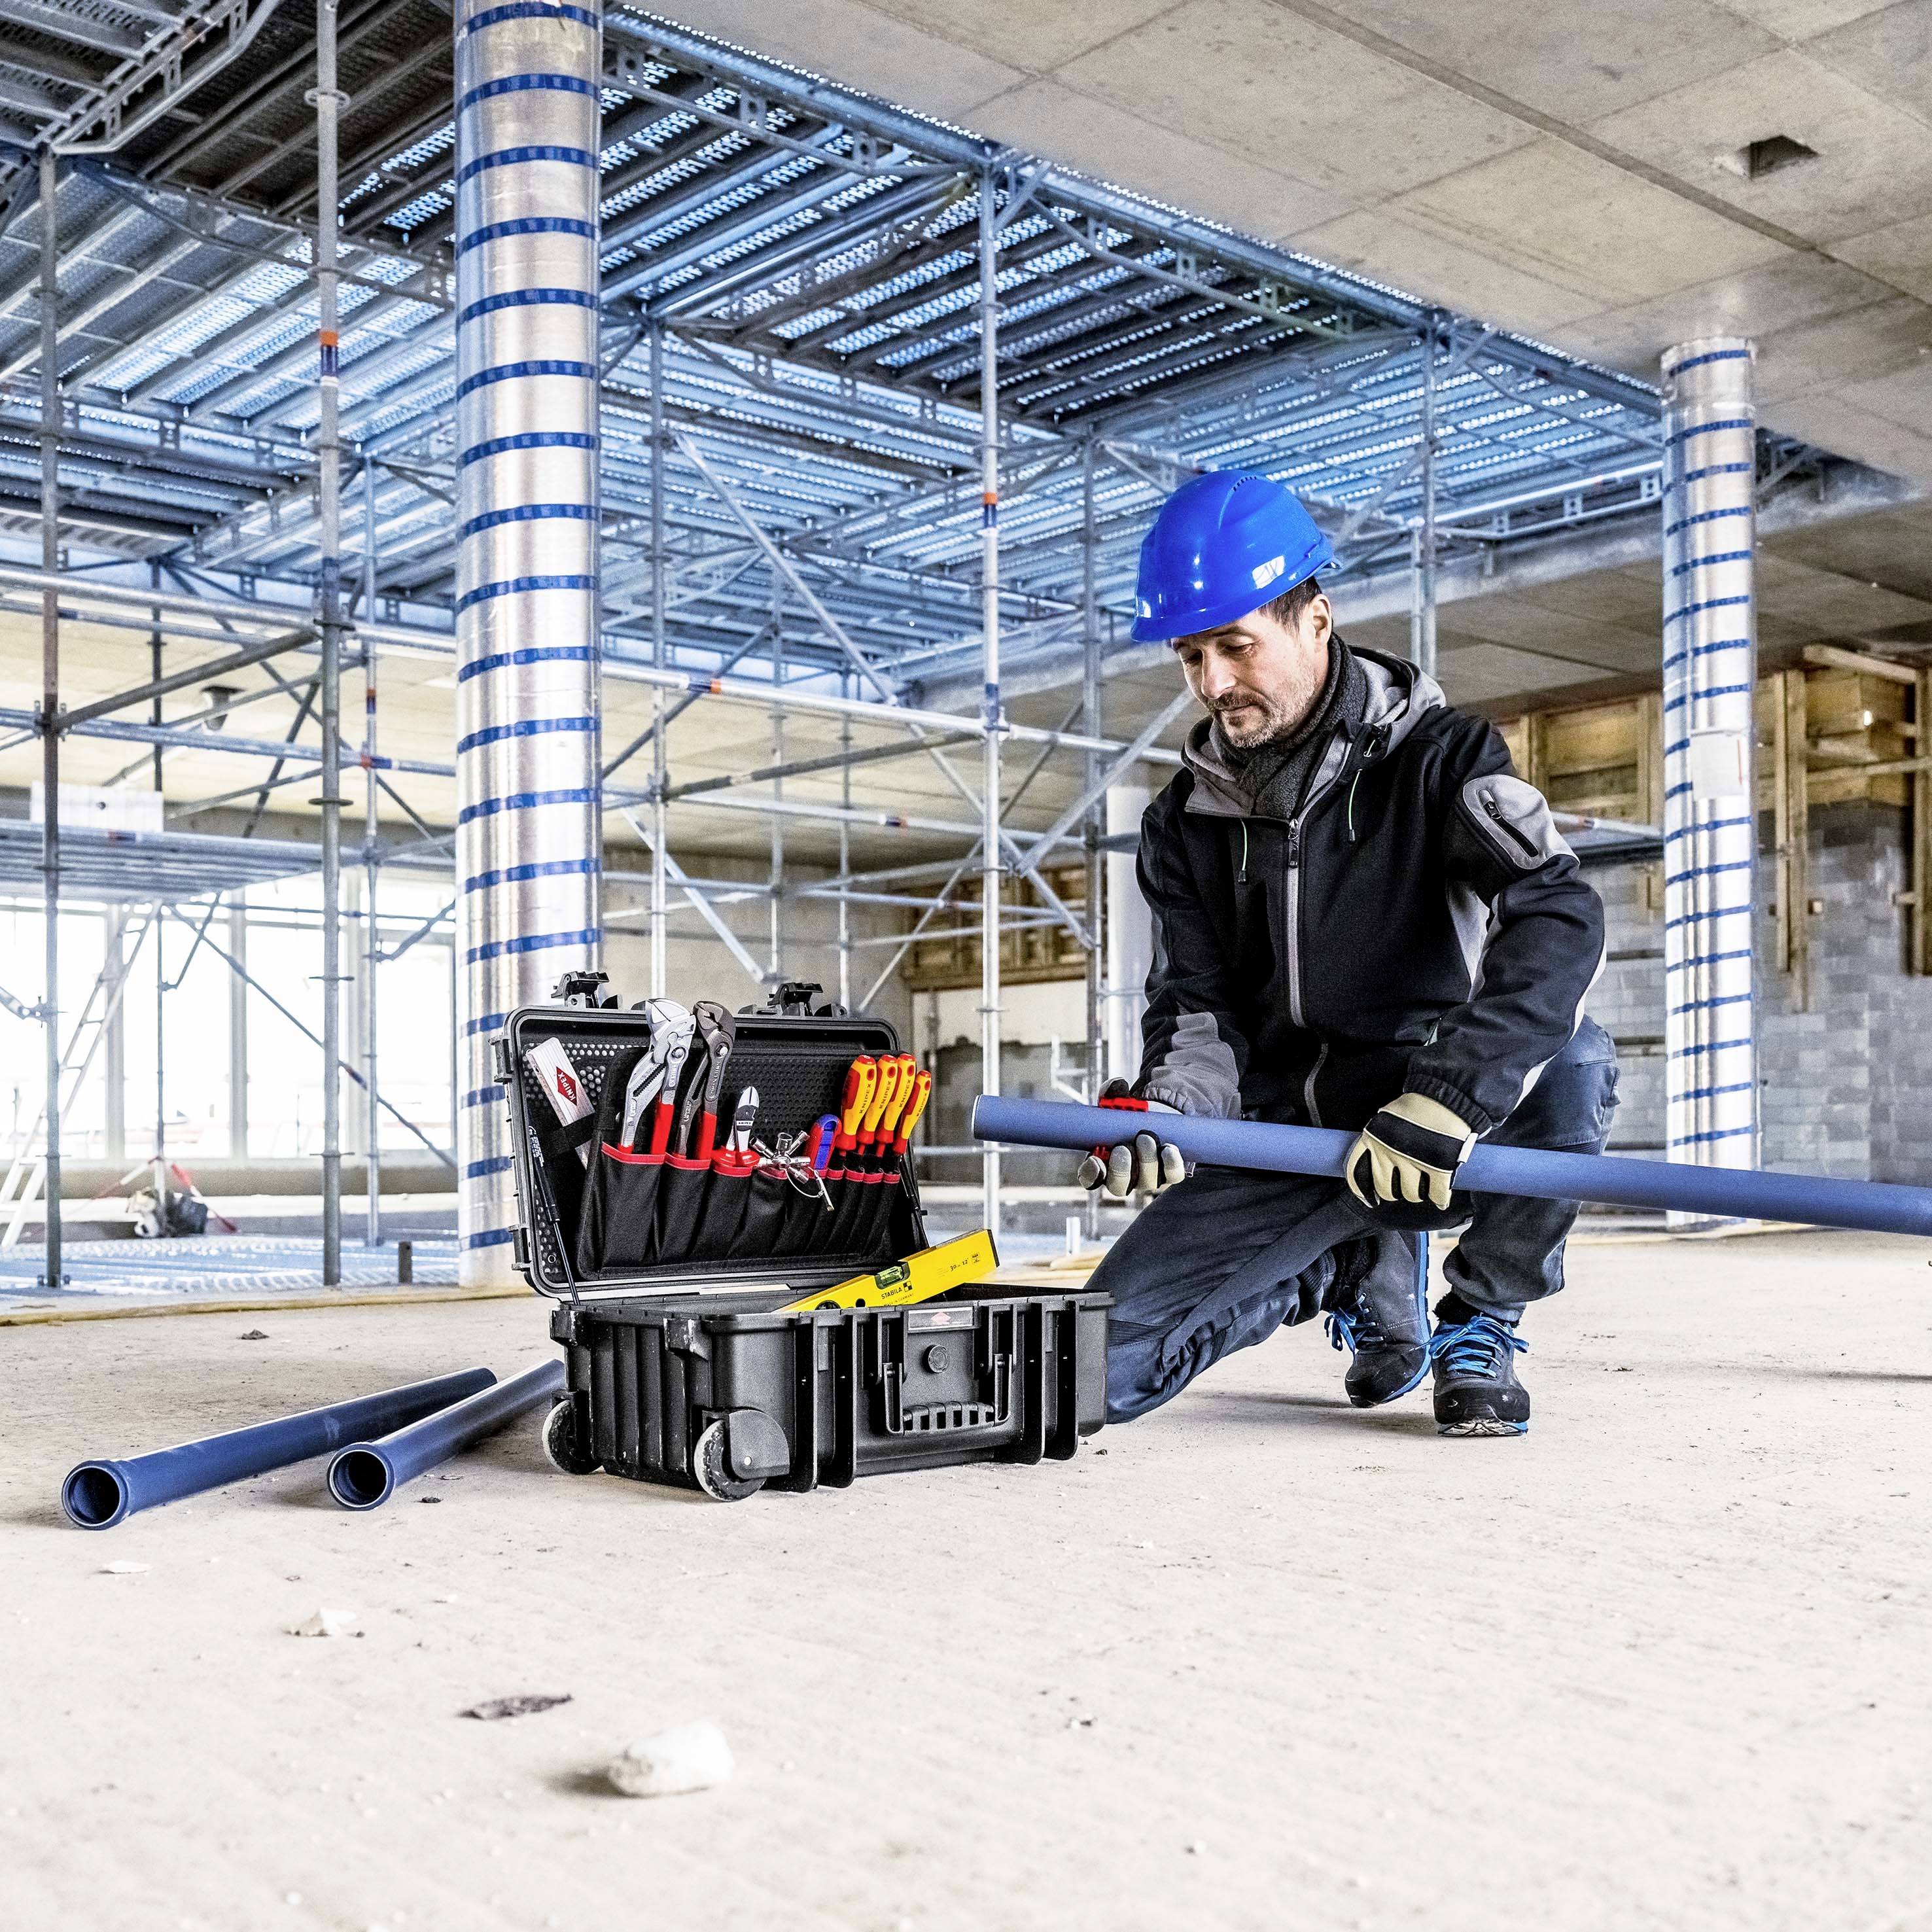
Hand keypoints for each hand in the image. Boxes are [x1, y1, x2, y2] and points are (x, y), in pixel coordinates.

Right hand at [1078, 1081, 1186, 1198]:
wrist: (1161, 1114)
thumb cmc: (1132, 1113)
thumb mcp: (1119, 1101)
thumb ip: (1112, 1092)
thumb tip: (1116, 1085)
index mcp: (1103, 1163)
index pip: (1091, 1179)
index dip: (1091, 1174)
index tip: (1094, 1160)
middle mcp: (1125, 1176)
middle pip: (1118, 1185)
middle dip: (1120, 1169)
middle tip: (1123, 1147)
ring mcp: (1148, 1177)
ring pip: (1146, 1180)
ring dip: (1146, 1160)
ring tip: (1146, 1136)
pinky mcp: (1170, 1174)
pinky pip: (1172, 1175)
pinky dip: (1171, 1163)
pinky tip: (1169, 1148)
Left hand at [1346, 1092, 1476, 1215]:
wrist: (1445, 1097)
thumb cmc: (1416, 1107)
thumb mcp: (1385, 1120)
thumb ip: (1378, 1140)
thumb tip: (1375, 1163)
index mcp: (1373, 1139)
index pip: (1357, 1173)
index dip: (1362, 1191)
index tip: (1370, 1199)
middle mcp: (1389, 1151)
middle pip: (1386, 1190)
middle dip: (1395, 1192)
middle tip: (1403, 1187)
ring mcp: (1414, 1160)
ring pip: (1411, 1194)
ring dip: (1418, 1194)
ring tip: (1423, 1185)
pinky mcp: (1439, 1167)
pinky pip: (1436, 1193)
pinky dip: (1440, 1199)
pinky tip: (1441, 1198)